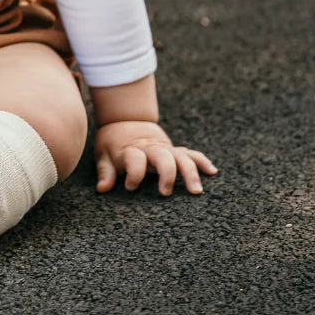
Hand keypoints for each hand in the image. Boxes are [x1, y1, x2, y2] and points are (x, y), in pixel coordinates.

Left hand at [94, 120, 216, 194]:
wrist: (125, 122)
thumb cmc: (114, 145)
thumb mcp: (104, 156)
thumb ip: (105, 172)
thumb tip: (102, 189)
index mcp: (131, 150)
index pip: (134, 159)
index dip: (133, 173)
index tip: (130, 188)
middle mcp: (150, 149)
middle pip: (162, 156)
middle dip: (166, 173)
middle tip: (166, 193)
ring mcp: (164, 149)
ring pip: (181, 156)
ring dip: (190, 172)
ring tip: (196, 191)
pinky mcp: (174, 150)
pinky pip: (191, 154)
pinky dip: (202, 161)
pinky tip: (213, 172)